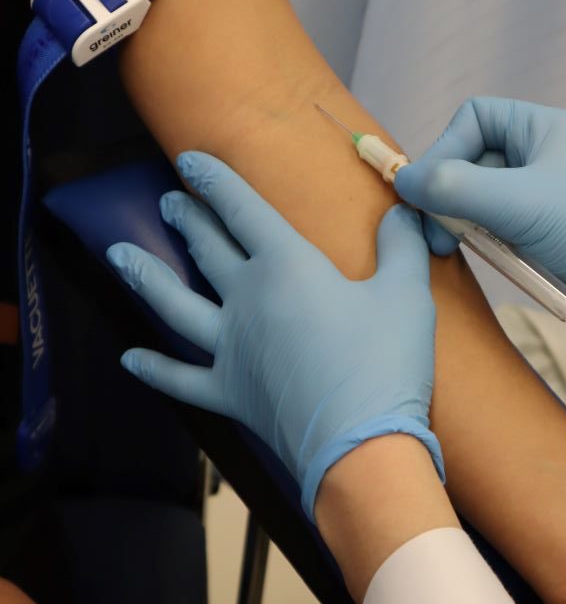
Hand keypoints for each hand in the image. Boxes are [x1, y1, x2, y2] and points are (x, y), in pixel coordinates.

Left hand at [107, 151, 442, 518]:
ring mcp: (231, 349)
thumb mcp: (407, 294)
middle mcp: (247, 301)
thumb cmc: (385, 362)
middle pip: (207, 249)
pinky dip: (155, 368)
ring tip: (119, 253)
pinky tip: (130, 357)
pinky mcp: (229, 393)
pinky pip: (181, 378)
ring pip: (176, 304)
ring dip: (147, 276)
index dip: (216, 180)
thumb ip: (401, 245)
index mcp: (287, 268)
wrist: (362, 444)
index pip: (243, 210)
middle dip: (187, 219)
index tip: (190, 159)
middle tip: (169, 200)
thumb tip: (401, 211)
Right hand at [395, 97, 565, 416]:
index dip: (444, 149)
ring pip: (483, 195)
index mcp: (546, 128)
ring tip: (451, 247)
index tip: (429, 192)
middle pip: (474, 158)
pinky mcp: (548, 228)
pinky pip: (500, 222)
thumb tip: (402, 179)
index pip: (475, 118)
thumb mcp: (516, 204)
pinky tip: (483, 256)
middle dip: (449, 193)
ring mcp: (547, 193)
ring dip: (463, 219)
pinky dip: (484, 237)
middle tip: (434, 233)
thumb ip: (454, 187)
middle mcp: (546, 153)